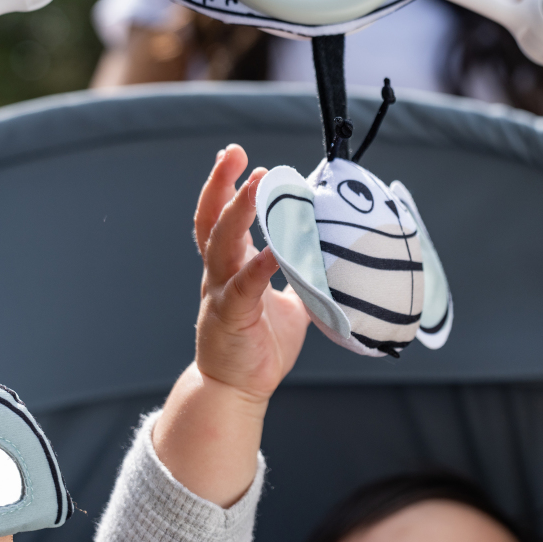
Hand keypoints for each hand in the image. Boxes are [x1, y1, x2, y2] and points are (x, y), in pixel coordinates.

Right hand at [153, 146, 309, 506]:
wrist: (238, 388)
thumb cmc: (260, 346)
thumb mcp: (289, 305)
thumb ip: (302, 279)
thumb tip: (330, 261)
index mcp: (229, 268)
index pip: (220, 218)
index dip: (225, 187)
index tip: (238, 158)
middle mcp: (219, 275)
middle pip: (212, 220)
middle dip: (222, 184)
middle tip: (236, 153)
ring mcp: (220, 294)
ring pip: (221, 244)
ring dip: (238, 212)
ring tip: (254, 183)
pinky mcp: (230, 317)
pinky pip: (245, 286)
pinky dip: (260, 265)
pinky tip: (275, 249)